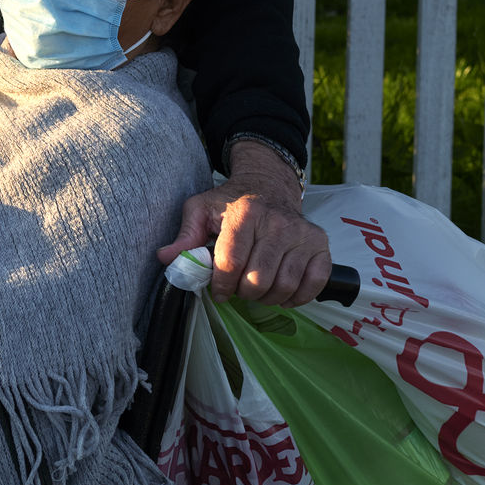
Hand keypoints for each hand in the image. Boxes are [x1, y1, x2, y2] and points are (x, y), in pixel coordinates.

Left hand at [157, 141, 330, 306]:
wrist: (269, 187)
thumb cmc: (231, 203)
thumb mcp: (201, 209)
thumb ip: (185, 235)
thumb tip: (164, 258)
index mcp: (246, 213)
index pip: (230, 262)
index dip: (220, 284)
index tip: (217, 291)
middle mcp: (277, 222)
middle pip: (258, 279)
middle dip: (242, 292)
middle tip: (237, 289)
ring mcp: (302, 234)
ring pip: (284, 286)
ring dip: (267, 298)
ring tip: (256, 290)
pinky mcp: (320, 245)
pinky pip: (313, 284)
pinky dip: (297, 297)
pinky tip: (282, 293)